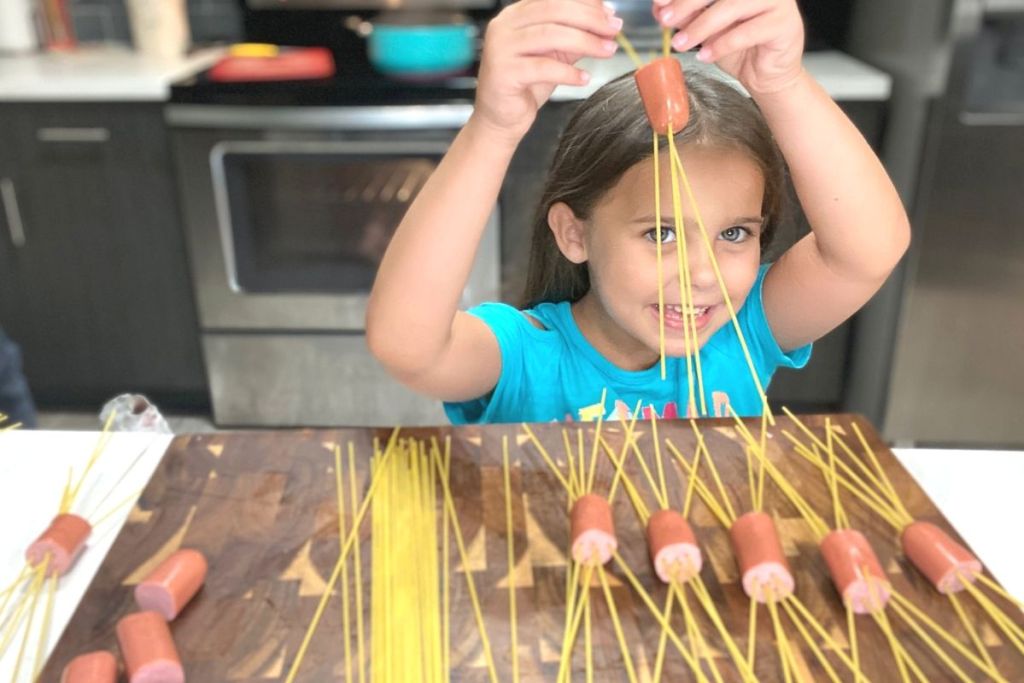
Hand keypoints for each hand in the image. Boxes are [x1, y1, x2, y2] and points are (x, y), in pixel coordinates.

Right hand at [473, 0, 622, 143]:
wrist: (501, 119)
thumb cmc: (526, 86)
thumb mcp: (555, 56)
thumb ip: (574, 38)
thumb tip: (605, 24)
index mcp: (516, 15)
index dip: (584, 2)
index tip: (609, 12)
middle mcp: (505, 26)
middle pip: (554, 10)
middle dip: (590, 18)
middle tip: (613, 29)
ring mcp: (501, 48)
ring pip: (550, 35)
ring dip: (586, 42)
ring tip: (607, 50)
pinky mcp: (503, 72)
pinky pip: (543, 67)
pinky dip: (569, 72)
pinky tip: (584, 78)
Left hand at [652, 0, 803, 95]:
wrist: (765, 75)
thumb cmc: (738, 48)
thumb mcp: (705, 29)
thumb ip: (686, 15)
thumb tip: (659, 7)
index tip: (659, 2)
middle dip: (687, 4)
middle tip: (666, 20)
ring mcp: (776, 1)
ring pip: (732, 7)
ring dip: (701, 26)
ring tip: (681, 43)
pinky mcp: (785, 23)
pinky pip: (747, 32)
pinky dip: (721, 45)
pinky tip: (705, 55)